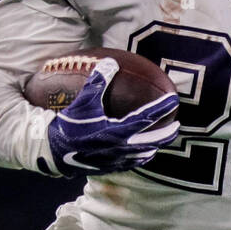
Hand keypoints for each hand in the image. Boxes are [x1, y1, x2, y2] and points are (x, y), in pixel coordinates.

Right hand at [43, 58, 179, 175]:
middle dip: (167, 134)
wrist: (53, 152)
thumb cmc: (68, 125)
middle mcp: (121, 147)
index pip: (147, 118)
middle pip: (152, 141)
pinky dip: (138, 158)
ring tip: (159, 142)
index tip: (174, 100)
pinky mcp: (108, 167)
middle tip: (177, 126)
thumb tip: (110, 62)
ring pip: (143, 155)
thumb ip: (97, 82)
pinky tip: (139, 155)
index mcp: (118, 130)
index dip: (162, 108)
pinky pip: (130, 164)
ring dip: (154, 147)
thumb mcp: (83, 102)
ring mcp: (116, 159)